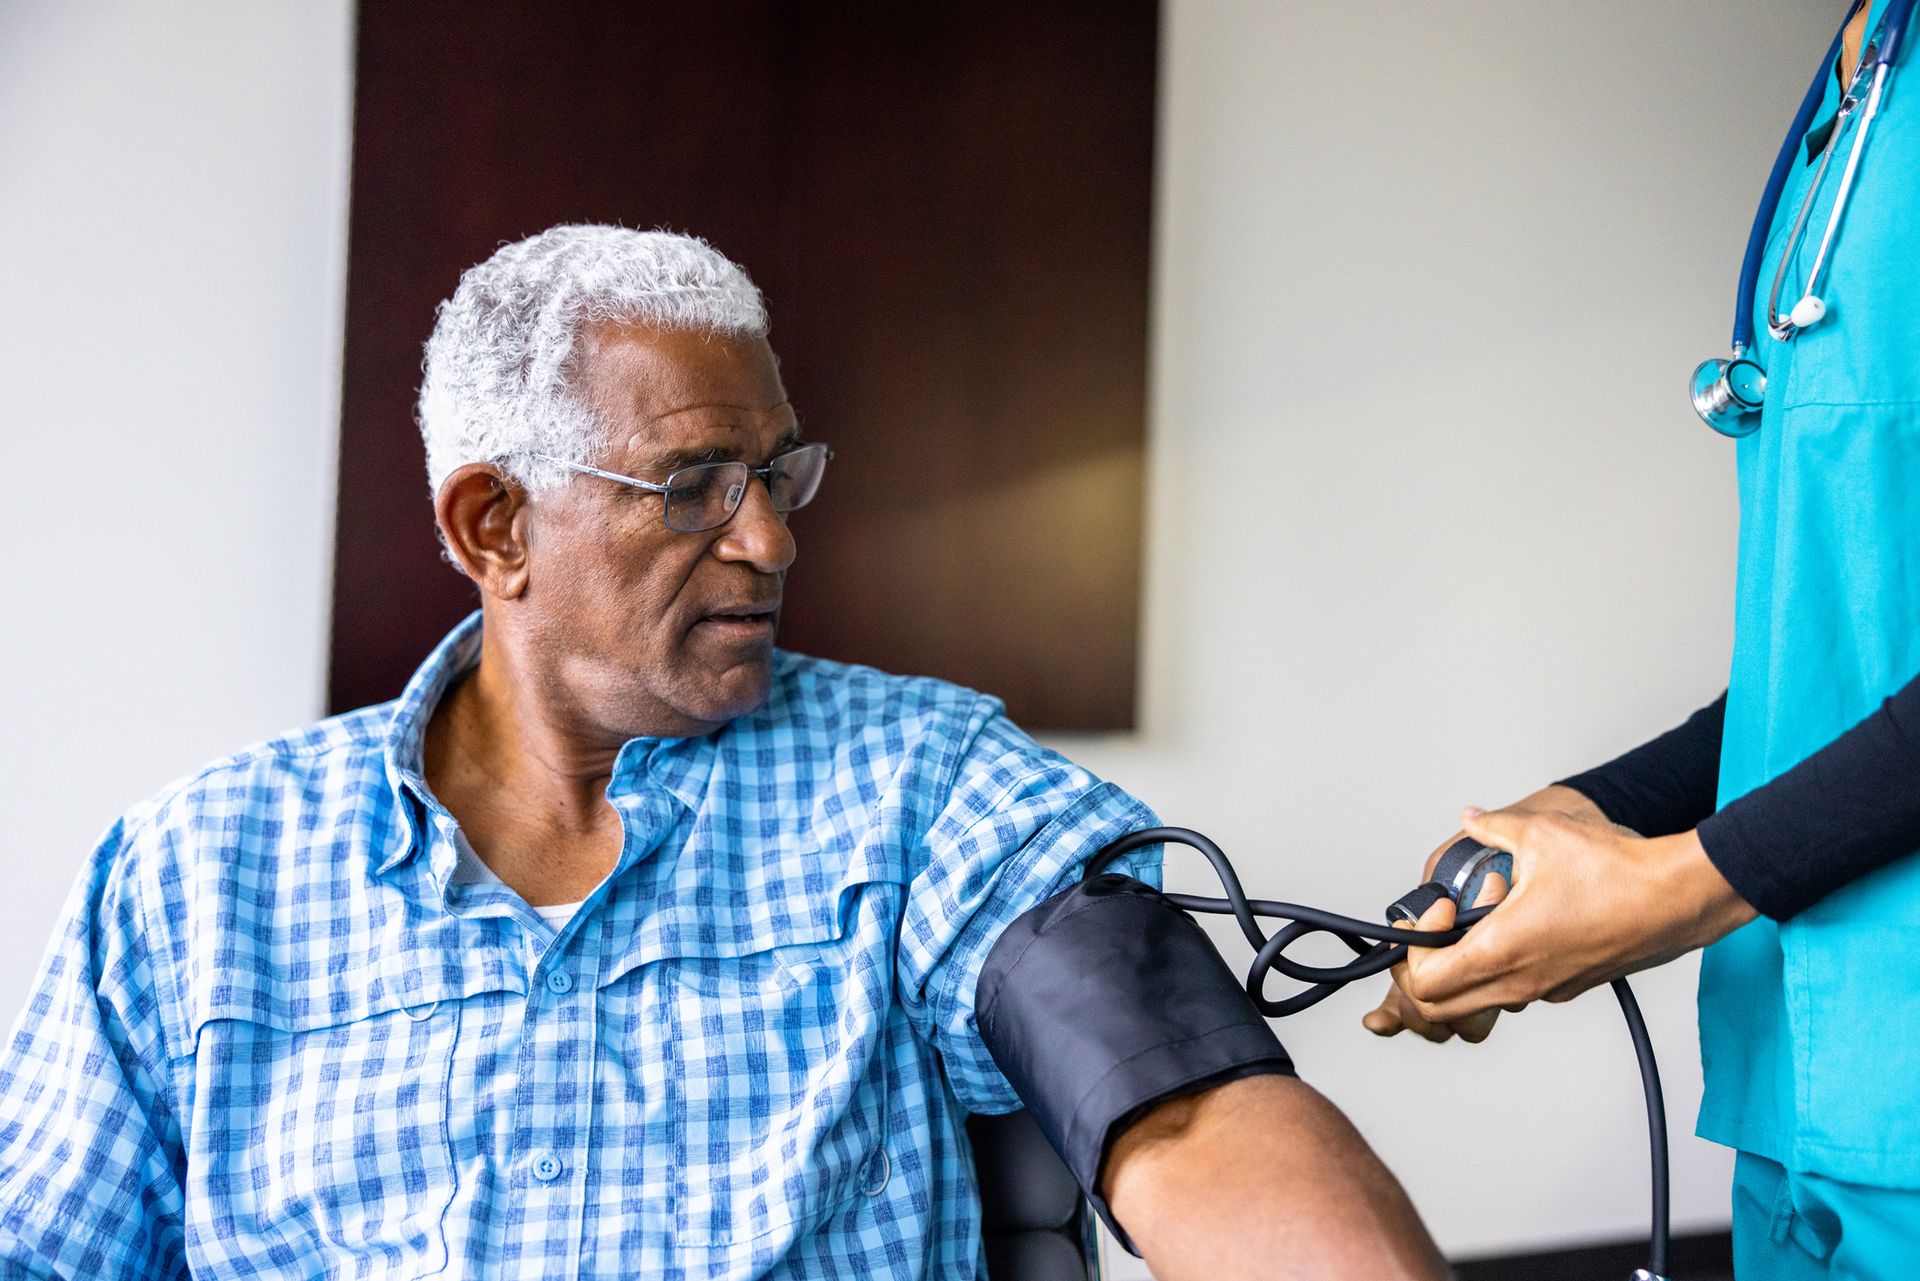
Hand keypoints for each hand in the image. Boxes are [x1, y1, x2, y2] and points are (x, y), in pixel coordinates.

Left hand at [1363, 784, 1602, 1043]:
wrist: (1680, 899)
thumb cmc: (1619, 873)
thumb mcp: (1541, 833)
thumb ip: (1493, 828)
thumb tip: (1471, 819)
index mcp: (1501, 950)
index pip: (1423, 985)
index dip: (1412, 949)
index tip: (1437, 909)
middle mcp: (1520, 982)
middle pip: (1440, 1008)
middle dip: (1424, 968)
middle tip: (1441, 922)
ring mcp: (1545, 990)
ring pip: (1478, 1001)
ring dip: (1462, 967)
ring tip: (1483, 915)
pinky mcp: (1566, 986)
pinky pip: (1513, 990)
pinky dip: (1498, 965)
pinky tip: (1518, 919)